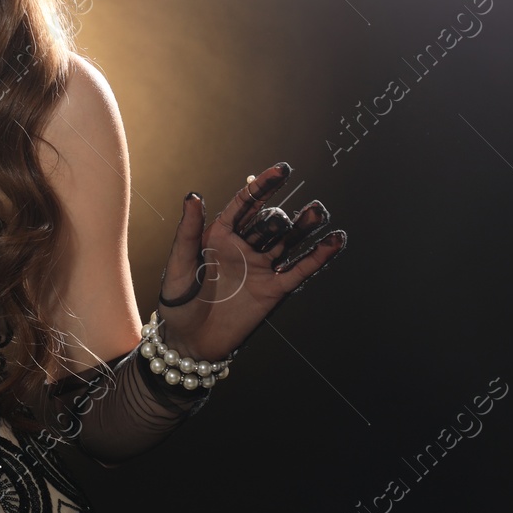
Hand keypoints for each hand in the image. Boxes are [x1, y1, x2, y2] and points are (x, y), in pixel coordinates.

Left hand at [156, 163, 345, 362]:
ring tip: (319, 211)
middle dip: (285, 212)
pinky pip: (299, 271)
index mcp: (220, 235)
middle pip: (270, 222)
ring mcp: (260, 268)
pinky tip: (334, 242)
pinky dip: (317, 257)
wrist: (190, 342)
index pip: (246, 204)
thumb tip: (193, 195)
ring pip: (288, 241)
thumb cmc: (178, 302)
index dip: (264, 186)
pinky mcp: (273, 290)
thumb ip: (188, 231)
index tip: (282, 169)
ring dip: (304, 226)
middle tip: (301, 202)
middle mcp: (244, 248)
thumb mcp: (179, 263)